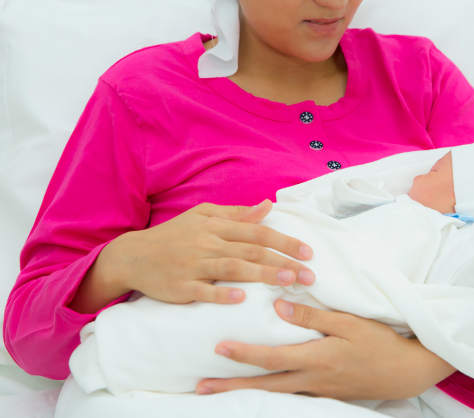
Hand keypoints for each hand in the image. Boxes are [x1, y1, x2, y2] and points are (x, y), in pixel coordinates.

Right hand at [119, 200, 314, 304]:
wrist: (133, 255)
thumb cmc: (174, 235)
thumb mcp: (203, 216)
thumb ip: (236, 214)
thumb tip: (267, 207)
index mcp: (215, 225)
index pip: (256, 232)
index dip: (283, 241)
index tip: (307, 251)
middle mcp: (207, 243)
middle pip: (250, 251)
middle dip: (282, 261)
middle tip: (308, 273)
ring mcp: (193, 265)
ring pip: (233, 269)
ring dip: (262, 275)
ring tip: (287, 281)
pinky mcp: (180, 286)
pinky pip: (203, 290)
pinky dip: (222, 294)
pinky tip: (242, 298)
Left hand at [195, 300, 455, 399]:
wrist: (406, 371)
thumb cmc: (379, 341)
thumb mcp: (349, 323)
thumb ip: (312, 316)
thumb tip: (278, 306)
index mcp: (317, 358)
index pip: (272, 358)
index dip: (244, 354)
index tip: (218, 349)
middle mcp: (312, 380)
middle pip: (264, 385)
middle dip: (232, 386)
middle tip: (202, 386)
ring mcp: (317, 391)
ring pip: (273, 394)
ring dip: (245, 392)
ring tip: (220, 391)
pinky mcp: (324, 393)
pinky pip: (289, 395)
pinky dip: (268, 393)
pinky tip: (257, 389)